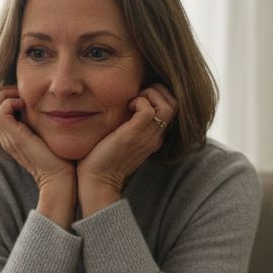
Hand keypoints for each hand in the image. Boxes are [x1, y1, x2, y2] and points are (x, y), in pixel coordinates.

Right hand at [0, 87, 75, 191]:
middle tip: (22, 95)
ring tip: (23, 101)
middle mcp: (5, 138)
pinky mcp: (13, 138)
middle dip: (3, 95)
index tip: (24, 96)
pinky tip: (26, 107)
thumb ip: (41, 124)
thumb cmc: (60, 158)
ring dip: (4, 98)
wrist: (59, 177)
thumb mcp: (46, 135)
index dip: (6, 99)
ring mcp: (7, 138)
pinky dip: (10, 104)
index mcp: (11, 137)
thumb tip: (49, 105)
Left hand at [77, 84, 177, 214]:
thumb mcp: (122, 139)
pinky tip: (126, 107)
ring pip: (168, 105)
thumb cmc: (102, 160)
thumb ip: (129, 125)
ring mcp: (147, 136)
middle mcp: (155, 136)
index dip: (159, 95)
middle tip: (137, 96)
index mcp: (154, 137)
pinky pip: (148, 109)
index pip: (171, 108)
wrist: (97, 181)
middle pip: (175, 104)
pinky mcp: (134, 135)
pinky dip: (138, 101)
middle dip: (158, 91)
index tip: (139, 97)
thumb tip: (122, 105)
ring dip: (150, 94)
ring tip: (133, 101)